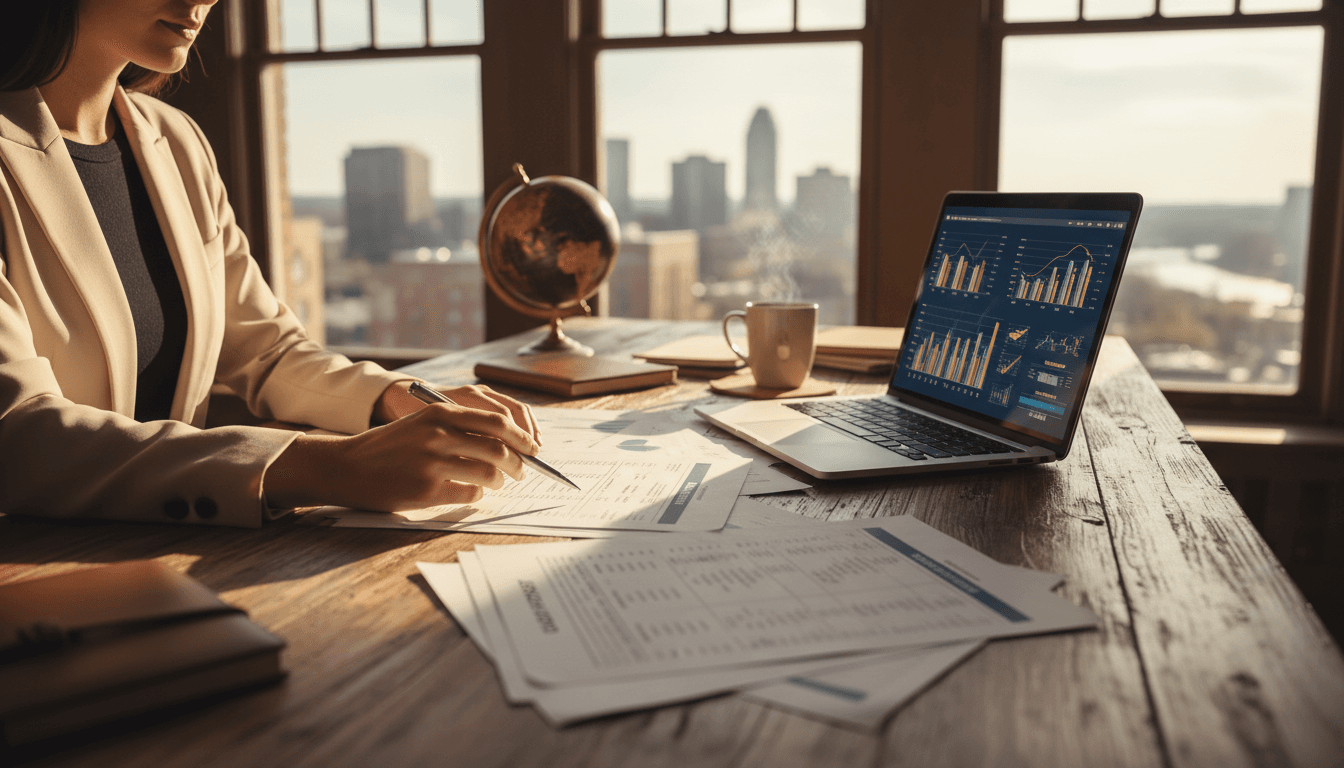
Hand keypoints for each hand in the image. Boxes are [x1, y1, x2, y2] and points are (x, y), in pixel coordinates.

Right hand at [266, 387, 541, 511]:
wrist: (346, 466)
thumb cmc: (389, 446)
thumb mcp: (422, 422)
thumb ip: (458, 427)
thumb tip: (507, 442)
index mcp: (440, 412)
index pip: (498, 421)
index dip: (522, 436)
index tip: (533, 447)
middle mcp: (438, 434)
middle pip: (499, 449)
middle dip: (518, 463)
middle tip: (522, 471)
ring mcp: (432, 463)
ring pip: (489, 473)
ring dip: (499, 481)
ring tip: (497, 482)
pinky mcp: (426, 490)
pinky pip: (470, 495)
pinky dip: (478, 495)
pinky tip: (473, 493)